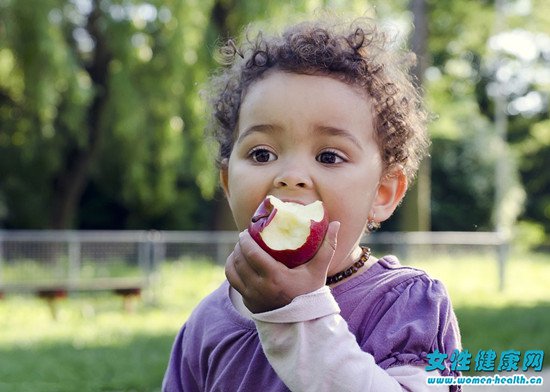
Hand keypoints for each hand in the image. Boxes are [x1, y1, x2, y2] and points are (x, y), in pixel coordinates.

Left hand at [225, 221, 339, 313]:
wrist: (303, 323)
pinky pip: (233, 282)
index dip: (245, 241)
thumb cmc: (311, 293)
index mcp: (275, 277)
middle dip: (238, 246)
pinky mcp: (247, 302)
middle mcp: (259, 287)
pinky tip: (237, 263)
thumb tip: (336, 223)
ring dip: (233, 257)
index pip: (251, 254)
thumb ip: (328, 247)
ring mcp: (251, 296)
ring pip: (233, 271)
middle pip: (240, 260)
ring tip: (239, 249)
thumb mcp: (319, 270)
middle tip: (243, 237)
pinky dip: (232, 270)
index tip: (245, 231)